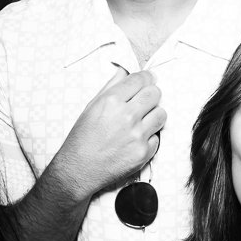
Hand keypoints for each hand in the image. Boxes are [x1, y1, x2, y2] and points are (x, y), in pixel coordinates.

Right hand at [53, 65, 165, 201]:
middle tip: (144, 101)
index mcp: (111, 101)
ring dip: (154, 115)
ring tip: (141, 121)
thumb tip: (125, 71)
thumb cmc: (82, 138)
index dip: (147, 77)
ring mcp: (137, 135)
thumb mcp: (91, 106)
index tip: (148, 79)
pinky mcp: (144, 152)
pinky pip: (157, 136)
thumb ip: (111, 86)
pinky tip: (135, 140)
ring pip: (162, 114)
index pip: (141, 79)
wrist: (79, 170)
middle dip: (151, 94)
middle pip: (155, 93)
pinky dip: (149, 137)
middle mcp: (126, 116)